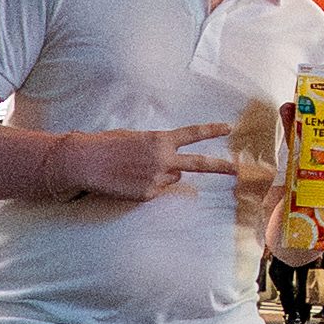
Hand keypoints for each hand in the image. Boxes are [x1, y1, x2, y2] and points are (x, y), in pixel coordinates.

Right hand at [46, 121, 241, 201]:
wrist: (86, 162)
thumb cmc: (108, 145)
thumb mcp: (136, 138)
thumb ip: (157, 148)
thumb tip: (170, 164)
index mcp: (160, 140)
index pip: (192, 134)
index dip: (211, 130)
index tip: (228, 128)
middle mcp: (163, 159)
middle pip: (198, 164)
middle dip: (219, 166)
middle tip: (237, 170)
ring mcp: (156, 179)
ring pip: (172, 179)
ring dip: (163, 175)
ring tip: (137, 169)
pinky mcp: (147, 194)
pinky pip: (156, 191)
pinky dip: (147, 186)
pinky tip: (129, 180)